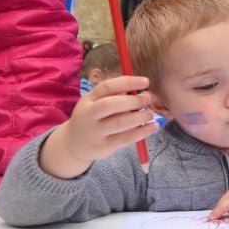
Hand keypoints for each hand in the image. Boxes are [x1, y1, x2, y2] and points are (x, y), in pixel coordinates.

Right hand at [40, 76, 157, 178]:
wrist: (74, 144)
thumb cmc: (94, 118)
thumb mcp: (96, 104)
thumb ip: (117, 97)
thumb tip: (145, 93)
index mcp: (89, 99)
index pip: (107, 87)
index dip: (127, 82)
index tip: (145, 81)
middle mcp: (89, 114)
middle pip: (111, 104)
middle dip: (134, 101)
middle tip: (148, 99)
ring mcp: (95, 132)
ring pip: (120, 123)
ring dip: (140, 116)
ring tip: (150, 113)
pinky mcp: (103, 147)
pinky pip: (126, 138)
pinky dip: (142, 132)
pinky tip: (153, 126)